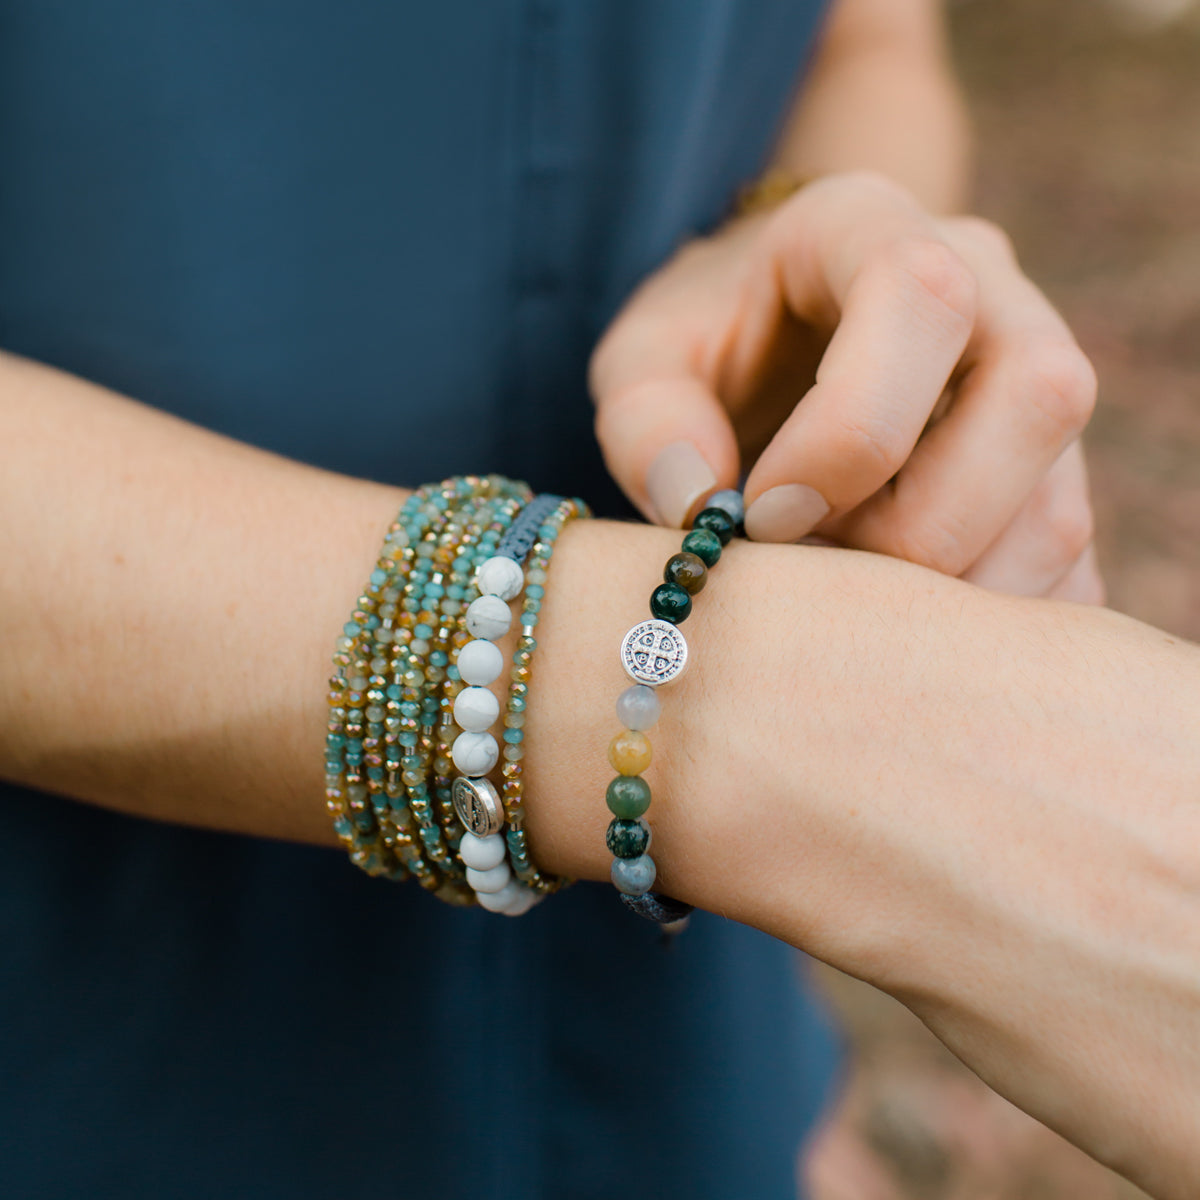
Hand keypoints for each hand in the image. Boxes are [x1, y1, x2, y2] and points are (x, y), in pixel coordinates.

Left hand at [590, 171, 1102, 601]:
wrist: (776, 332)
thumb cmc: (709, 342)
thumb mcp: (642, 359)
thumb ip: (648, 420)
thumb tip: (701, 508)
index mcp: (870, 227)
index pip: (922, 294)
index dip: (850, 429)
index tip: (764, 511)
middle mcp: (990, 291)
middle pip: (1036, 397)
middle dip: (913, 526)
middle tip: (813, 562)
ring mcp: (1038, 382)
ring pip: (1058, 508)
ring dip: (948, 593)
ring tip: (844, 600)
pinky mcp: (1051, 475)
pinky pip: (1065, 571)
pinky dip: (982, 623)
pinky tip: (899, 628)